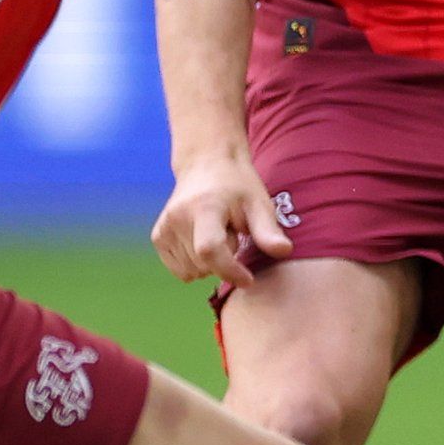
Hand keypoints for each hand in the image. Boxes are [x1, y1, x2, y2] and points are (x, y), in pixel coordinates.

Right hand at [151, 147, 292, 287]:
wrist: (206, 165)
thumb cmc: (238, 186)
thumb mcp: (259, 204)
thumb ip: (268, 230)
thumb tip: (285, 251)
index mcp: (204, 208)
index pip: (210, 250)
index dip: (230, 271)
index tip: (249, 279)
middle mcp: (178, 218)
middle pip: (203, 265)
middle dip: (225, 261)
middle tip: (233, 235)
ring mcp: (164, 228)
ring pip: (192, 272)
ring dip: (210, 264)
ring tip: (218, 235)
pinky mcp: (158, 237)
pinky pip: (181, 271)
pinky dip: (196, 265)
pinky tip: (204, 241)